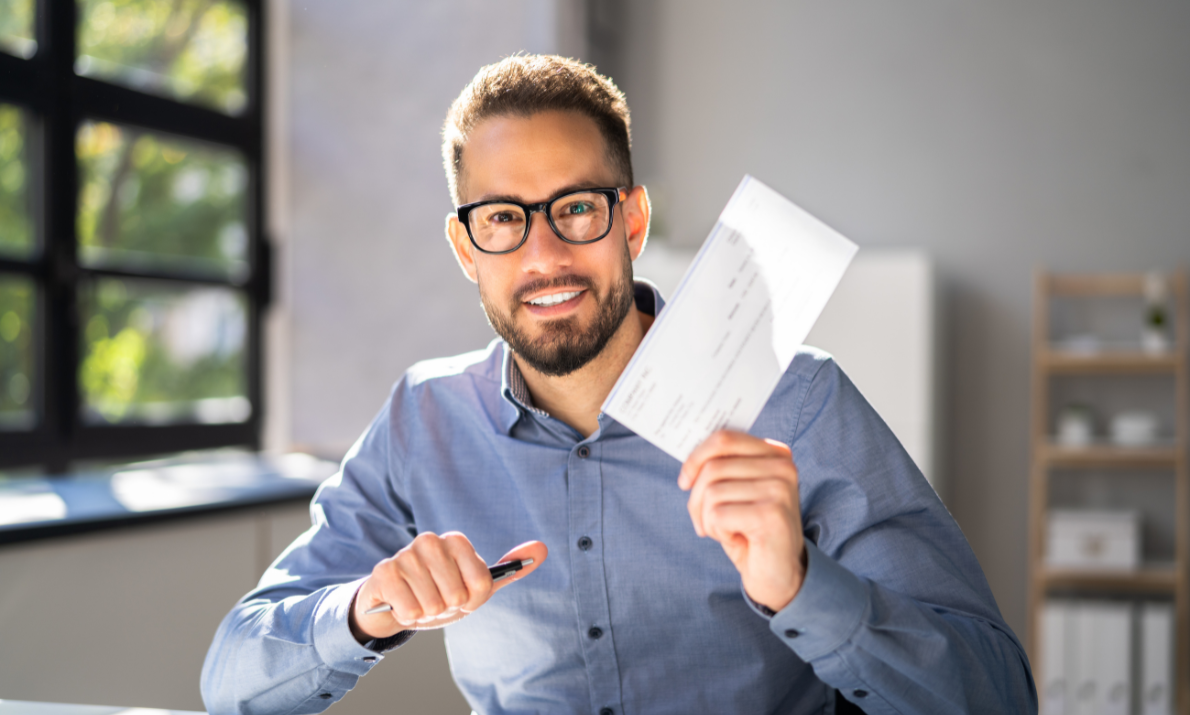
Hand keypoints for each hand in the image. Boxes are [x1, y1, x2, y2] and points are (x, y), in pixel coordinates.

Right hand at [350, 533, 546, 641]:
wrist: (394, 605)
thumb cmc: (440, 594)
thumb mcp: (477, 586)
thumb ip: (511, 569)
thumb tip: (542, 548)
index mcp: (456, 541)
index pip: (483, 584)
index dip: (472, 601)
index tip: (461, 596)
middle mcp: (431, 540)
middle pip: (458, 596)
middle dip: (447, 608)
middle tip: (435, 600)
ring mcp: (406, 553)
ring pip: (432, 605)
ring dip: (426, 613)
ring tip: (417, 601)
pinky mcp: (384, 572)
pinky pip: (409, 610)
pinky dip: (408, 616)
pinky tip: (401, 604)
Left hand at [679, 430, 806, 612]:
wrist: (779, 575)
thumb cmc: (751, 531)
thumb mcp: (737, 492)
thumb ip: (722, 468)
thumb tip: (689, 459)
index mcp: (776, 453)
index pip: (724, 438)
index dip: (695, 458)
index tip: (684, 481)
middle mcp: (782, 466)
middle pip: (713, 468)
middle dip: (696, 499)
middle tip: (704, 523)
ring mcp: (779, 489)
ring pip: (712, 492)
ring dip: (707, 519)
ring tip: (727, 532)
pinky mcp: (771, 514)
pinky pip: (718, 515)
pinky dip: (718, 532)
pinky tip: (738, 540)